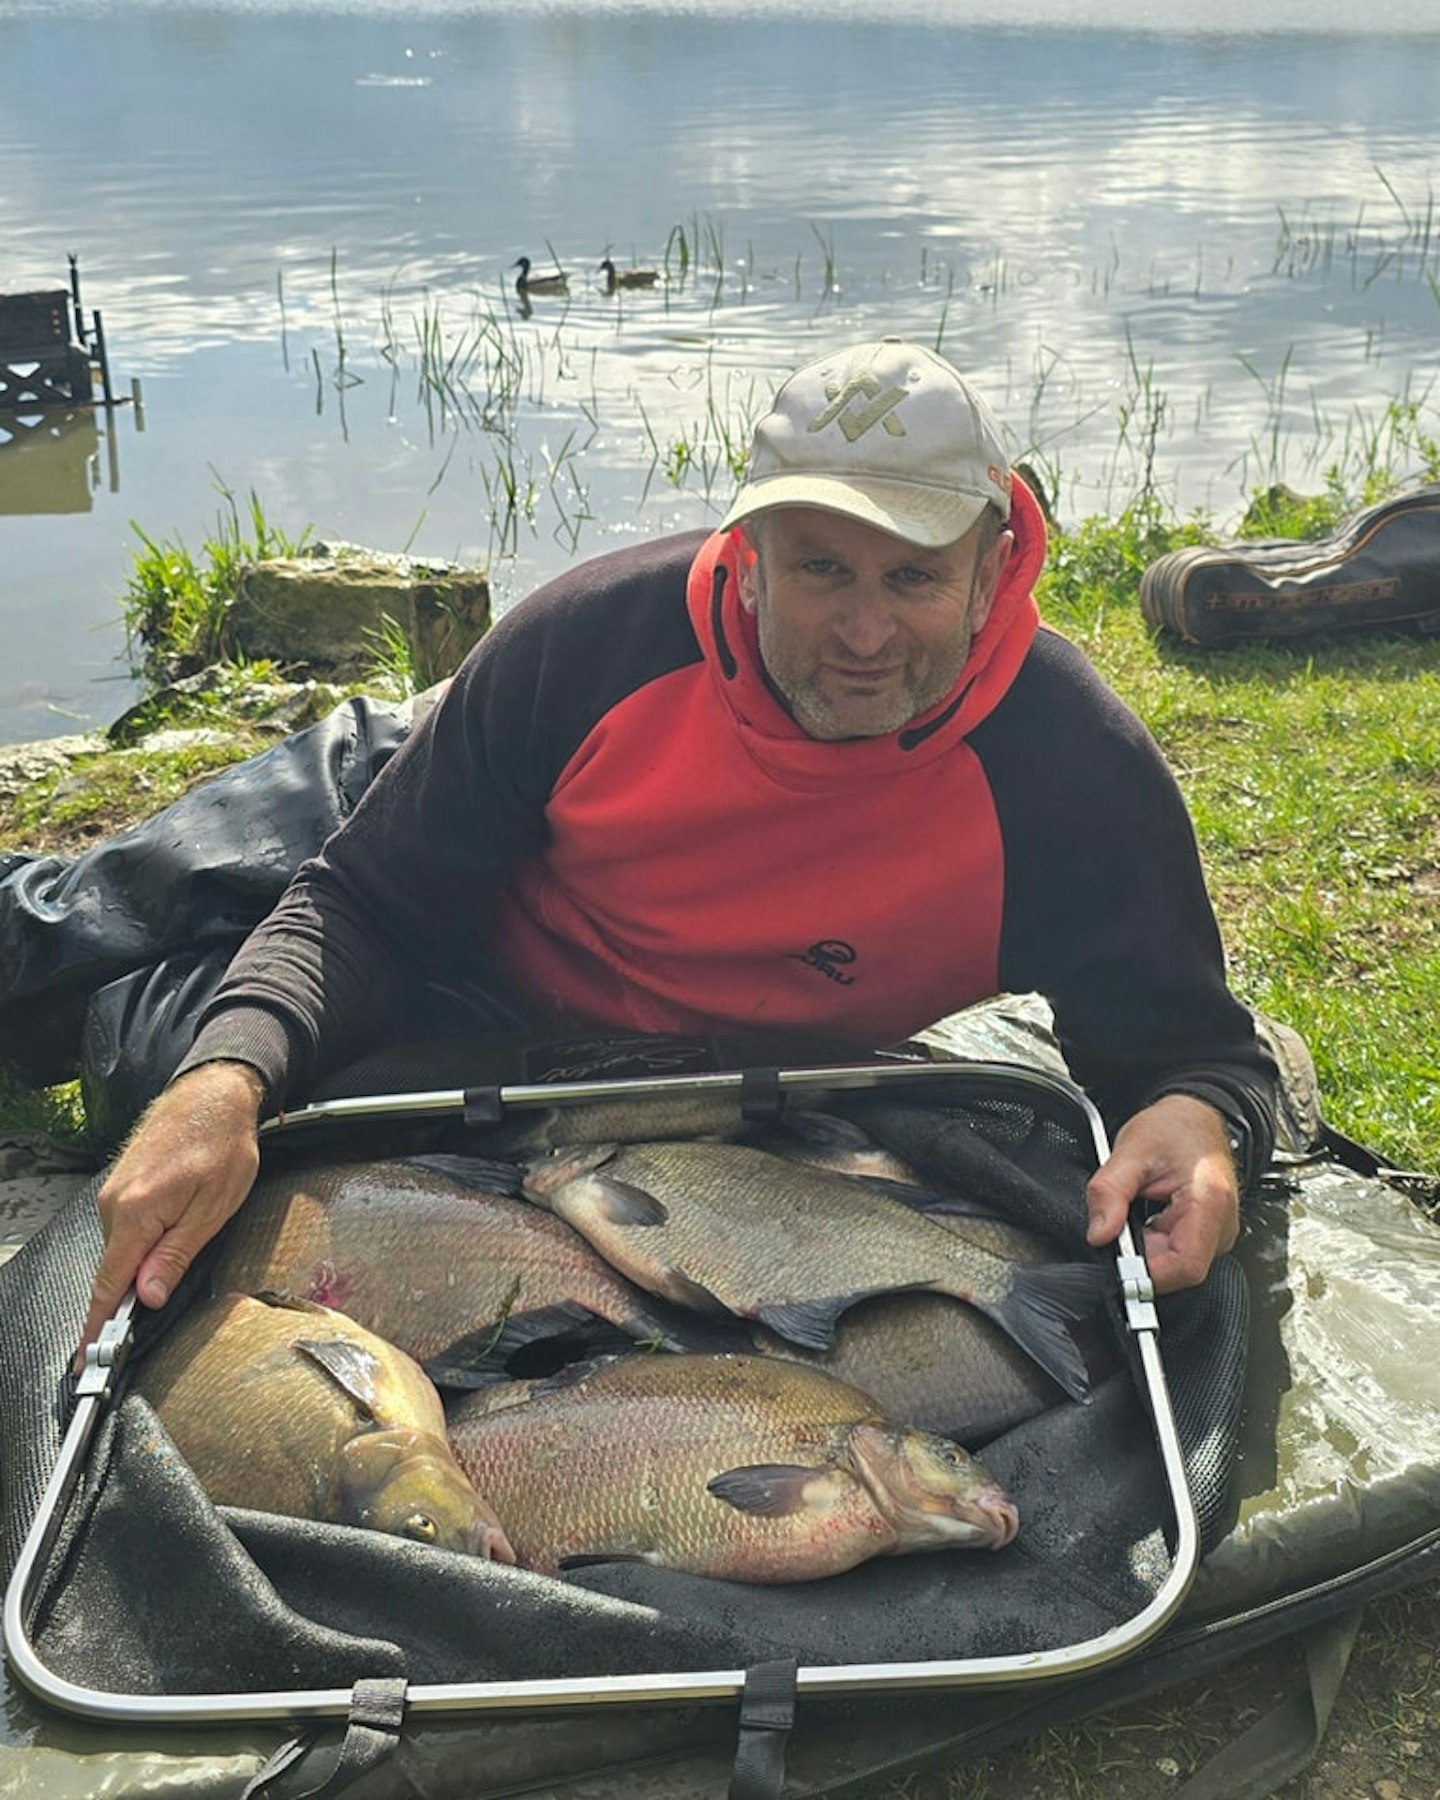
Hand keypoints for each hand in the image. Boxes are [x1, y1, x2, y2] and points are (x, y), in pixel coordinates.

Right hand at [76, 1062, 266, 1362]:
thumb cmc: (222, 1144)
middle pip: (116, 1269)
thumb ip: (176, 1254)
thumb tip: (148, 1296)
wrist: (213, 1094)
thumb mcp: (213, 1207)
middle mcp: (115, 1204)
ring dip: (147, 1259)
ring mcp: (114, 1193)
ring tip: (188, 1237)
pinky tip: (173, 1227)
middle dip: (133, 1294)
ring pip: (124, 1249)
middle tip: (161, 1303)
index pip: (109, 1284)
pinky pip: (127, 1229)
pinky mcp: (121, 1186)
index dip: (98, 1326)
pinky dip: (144, 1241)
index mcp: (136, 1212)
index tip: (86, 1359)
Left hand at [1084, 1093, 1238, 1293]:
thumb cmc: (1173, 1127)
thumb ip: (1109, 1193)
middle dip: (1142, 1255)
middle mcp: (1222, 1223)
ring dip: (1147, 1247)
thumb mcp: (1131, 1152)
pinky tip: (1148, 1217)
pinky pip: (1178, 1252)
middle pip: (1179, 1269)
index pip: (1186, 1266)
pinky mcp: (1209, 1233)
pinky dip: (1155, 1241)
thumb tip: (1098, 1235)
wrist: (1193, 1116)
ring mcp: (1218, 1231)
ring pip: (1176, 1264)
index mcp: (1209, 1202)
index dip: (1149, 1273)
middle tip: (1122, 1223)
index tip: (1119, 1264)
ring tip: (1139, 1210)